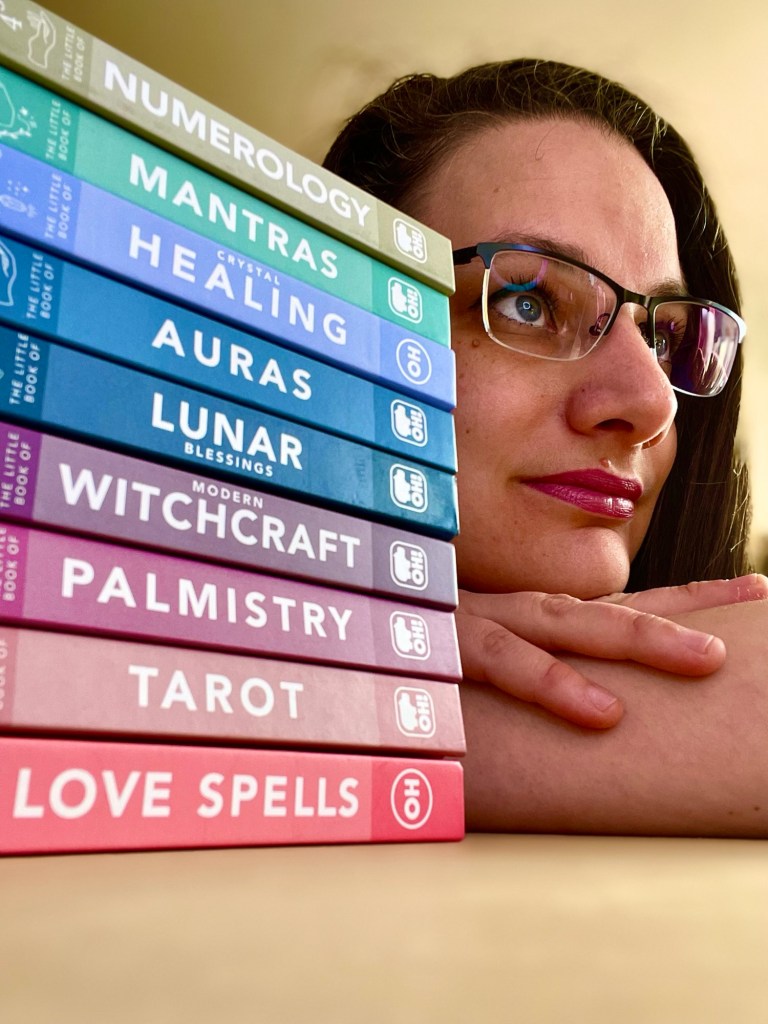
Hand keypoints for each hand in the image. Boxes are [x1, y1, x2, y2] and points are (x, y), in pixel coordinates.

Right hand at [456, 574, 767, 729]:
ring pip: (560, 628)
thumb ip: (537, 673)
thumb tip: (608, 717)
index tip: (755, 591)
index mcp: (536, 619)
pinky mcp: (447, 650)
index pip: (621, 605)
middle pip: (601, 613)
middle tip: (726, 649)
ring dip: (630, 642)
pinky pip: (503, 663)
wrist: (344, 637)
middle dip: (668, 625)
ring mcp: (481, 624)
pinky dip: (550, 682)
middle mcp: (516, 614)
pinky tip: (598, 709)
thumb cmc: (429, 657)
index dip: (689, 600)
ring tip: (692, 666)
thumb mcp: (488, 663)